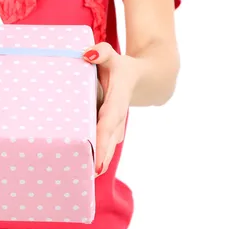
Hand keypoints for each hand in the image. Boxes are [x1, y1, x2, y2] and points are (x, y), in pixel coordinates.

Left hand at [83, 43, 140, 176]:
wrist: (146, 79)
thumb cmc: (123, 68)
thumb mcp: (114, 56)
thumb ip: (101, 52)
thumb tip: (88, 54)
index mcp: (117, 101)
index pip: (108, 122)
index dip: (102, 141)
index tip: (97, 161)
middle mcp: (117, 116)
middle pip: (107, 140)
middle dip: (100, 158)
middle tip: (89, 175)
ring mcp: (116, 124)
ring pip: (107, 144)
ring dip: (98, 158)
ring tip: (82, 174)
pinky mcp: (112, 127)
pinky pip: (104, 141)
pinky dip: (97, 152)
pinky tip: (82, 163)